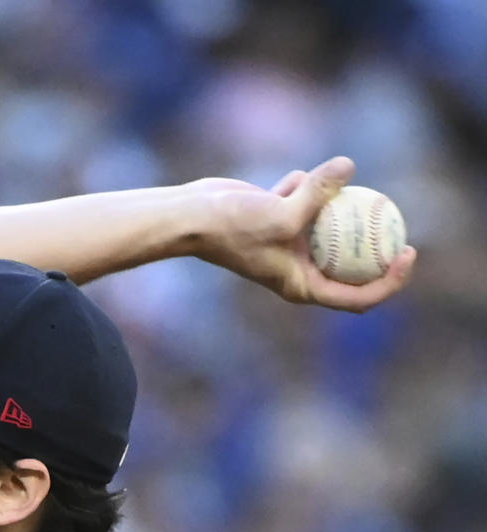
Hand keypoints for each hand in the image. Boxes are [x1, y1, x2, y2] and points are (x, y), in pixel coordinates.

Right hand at [185, 156, 415, 312]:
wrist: (194, 216)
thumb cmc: (234, 227)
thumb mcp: (283, 211)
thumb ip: (319, 191)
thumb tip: (349, 165)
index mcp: (303, 286)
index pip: (358, 297)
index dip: (390, 281)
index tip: (407, 251)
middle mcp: (298, 269)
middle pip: (351, 261)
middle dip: (374, 239)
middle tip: (394, 212)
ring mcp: (290, 244)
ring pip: (331, 224)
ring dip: (332, 201)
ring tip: (320, 185)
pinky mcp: (281, 219)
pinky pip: (308, 199)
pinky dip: (304, 185)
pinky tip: (288, 180)